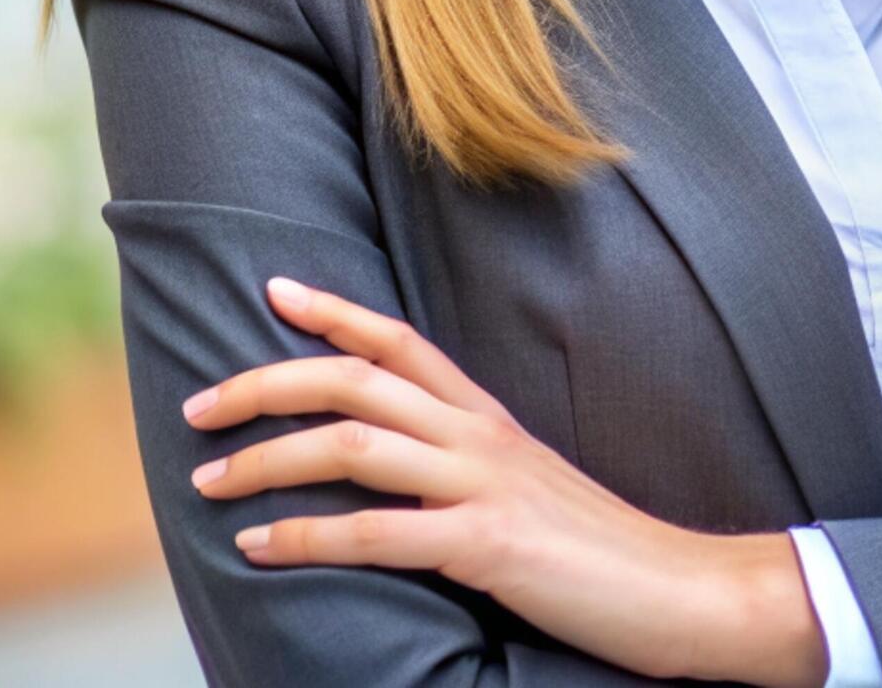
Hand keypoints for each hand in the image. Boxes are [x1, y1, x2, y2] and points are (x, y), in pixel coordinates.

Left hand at [183, 275, 832, 687]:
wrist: (682, 591)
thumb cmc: (601, 552)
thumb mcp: (529, 488)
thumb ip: (467, 469)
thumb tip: (402, 475)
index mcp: (490, 419)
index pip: (400, 342)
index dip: (333, 312)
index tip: (273, 291)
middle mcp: (481, 436)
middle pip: (355, 381)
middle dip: (265, 385)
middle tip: (199, 409)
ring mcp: (485, 485)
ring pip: (352, 445)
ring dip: (266, 459)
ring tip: (209, 482)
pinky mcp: (487, 544)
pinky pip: (378, 532)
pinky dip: (307, 537)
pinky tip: (262, 547)